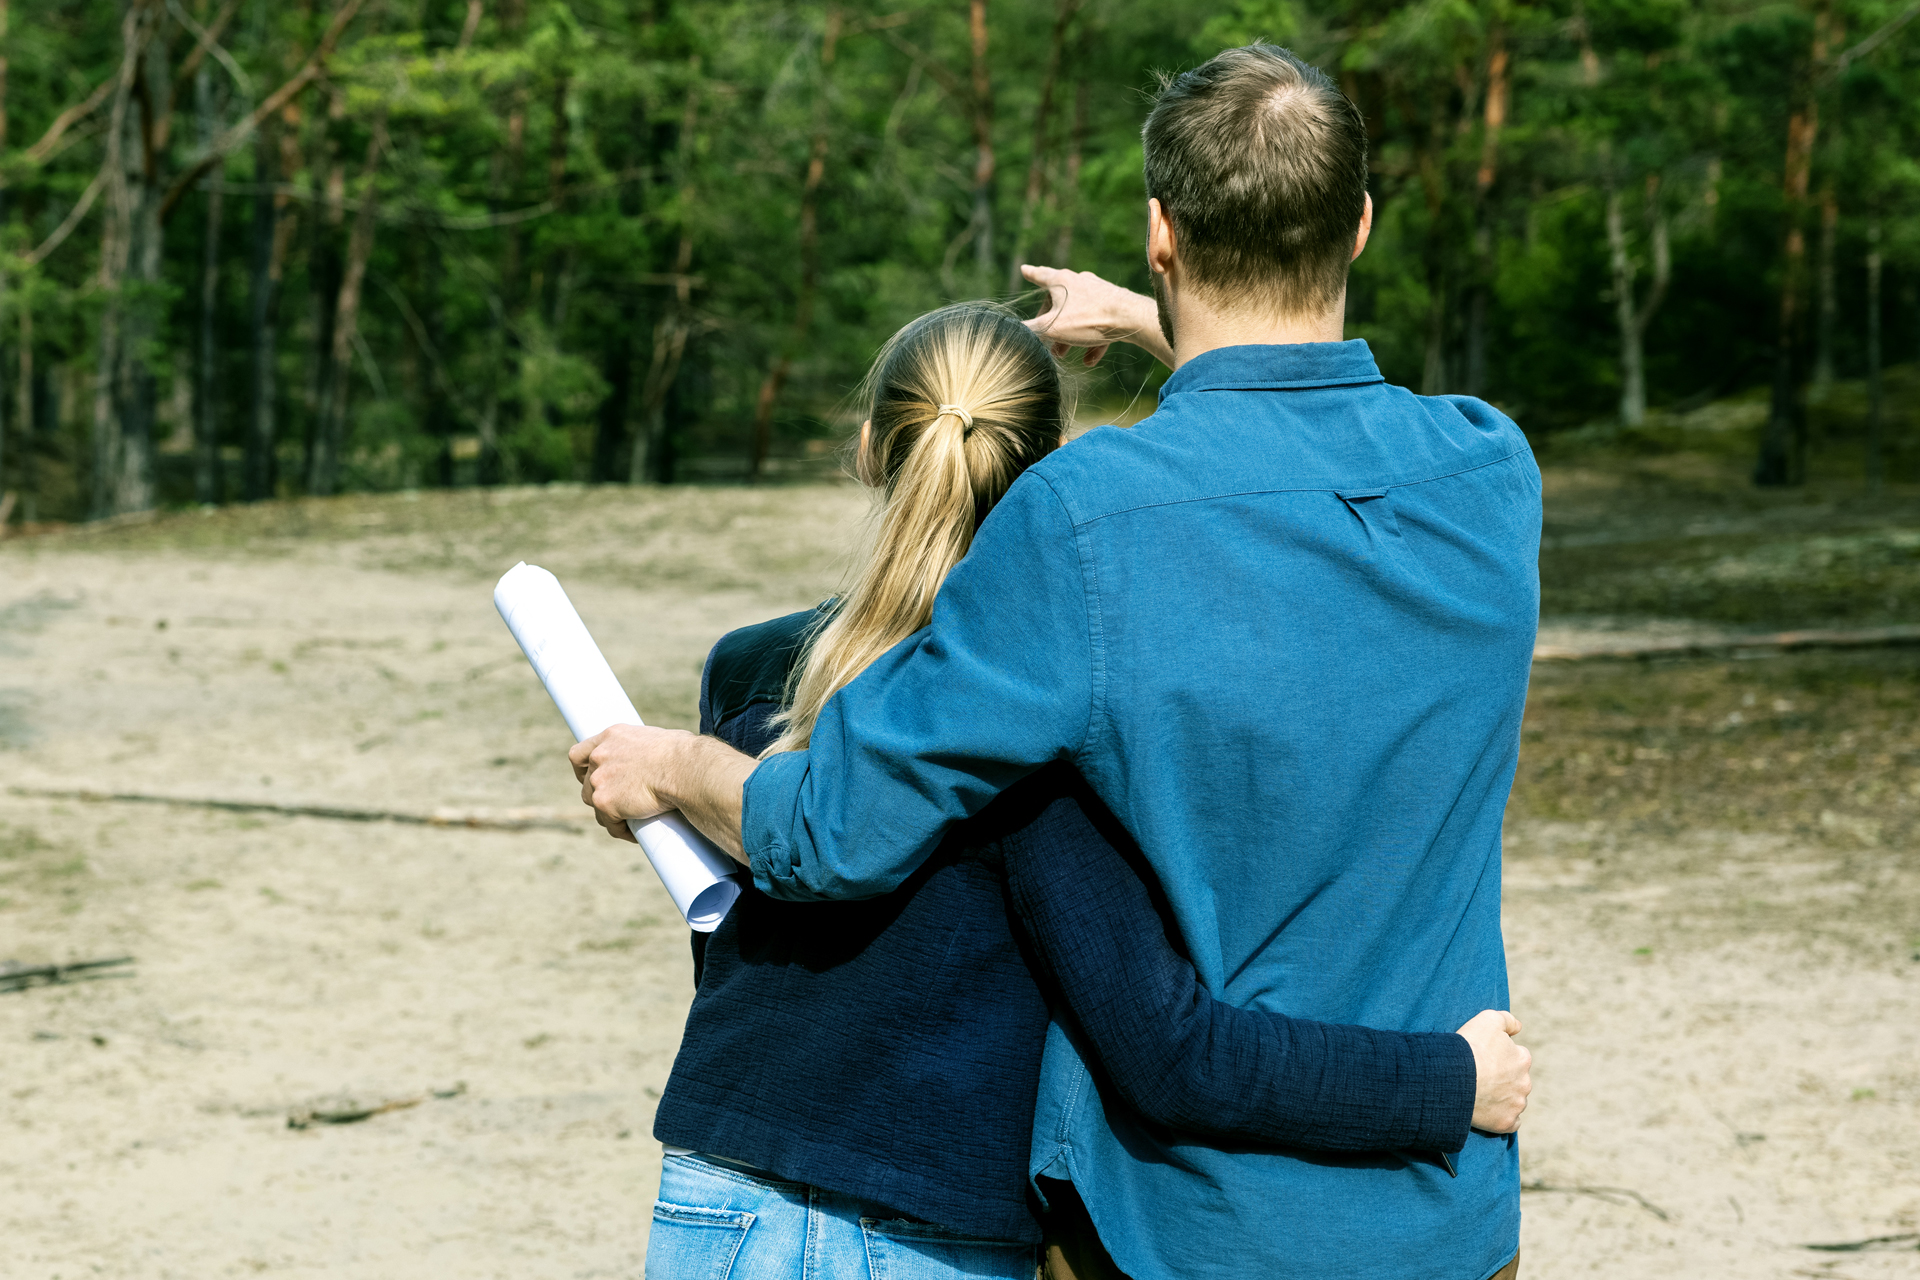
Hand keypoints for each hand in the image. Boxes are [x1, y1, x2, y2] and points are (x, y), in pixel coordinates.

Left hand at [570, 724, 692, 842]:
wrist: (684, 769)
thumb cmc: (684, 755)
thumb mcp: (656, 740)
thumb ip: (642, 750)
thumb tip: (654, 763)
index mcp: (612, 736)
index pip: (581, 753)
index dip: (584, 768)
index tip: (592, 777)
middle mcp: (600, 755)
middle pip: (587, 782)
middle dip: (600, 793)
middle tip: (619, 803)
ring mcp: (599, 780)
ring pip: (596, 805)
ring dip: (610, 814)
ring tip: (629, 820)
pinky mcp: (605, 803)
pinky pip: (610, 824)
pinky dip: (622, 830)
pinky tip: (634, 833)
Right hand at [1020, 264, 1171, 368]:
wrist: (1131, 319)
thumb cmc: (1088, 319)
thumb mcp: (1052, 328)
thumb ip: (1031, 330)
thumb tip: (1012, 331)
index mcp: (1062, 282)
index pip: (1040, 275)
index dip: (1030, 274)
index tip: (1024, 269)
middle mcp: (1079, 282)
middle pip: (1059, 303)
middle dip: (1051, 324)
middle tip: (1047, 342)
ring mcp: (1099, 292)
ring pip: (1078, 316)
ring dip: (1070, 336)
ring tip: (1065, 355)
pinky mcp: (1115, 305)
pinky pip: (1098, 324)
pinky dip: (1092, 341)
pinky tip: (1091, 360)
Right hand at [1456, 1009, 1531, 1133]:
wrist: (1454, 1077)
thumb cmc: (1470, 1046)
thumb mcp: (1488, 1019)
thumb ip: (1507, 1020)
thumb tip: (1518, 1027)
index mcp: (1523, 1058)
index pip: (1517, 1056)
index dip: (1500, 1056)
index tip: (1484, 1058)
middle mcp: (1525, 1083)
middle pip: (1517, 1080)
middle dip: (1503, 1079)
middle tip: (1480, 1077)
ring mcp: (1516, 1104)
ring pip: (1514, 1101)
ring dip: (1502, 1098)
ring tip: (1479, 1095)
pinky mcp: (1506, 1122)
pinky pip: (1511, 1122)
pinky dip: (1503, 1118)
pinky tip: (1490, 1114)